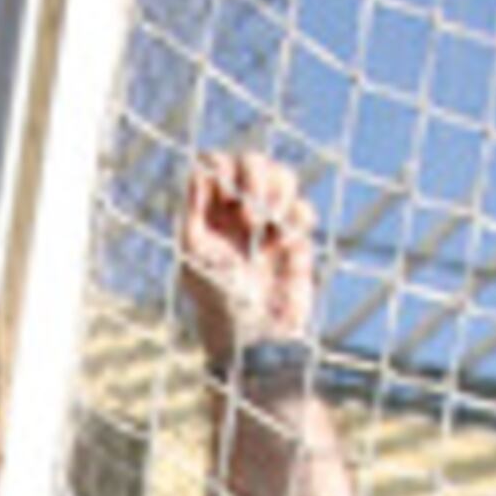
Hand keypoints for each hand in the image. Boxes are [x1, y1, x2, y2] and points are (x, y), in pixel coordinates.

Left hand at [179, 151, 319, 365]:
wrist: (256, 333)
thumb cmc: (216, 298)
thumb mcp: (194, 254)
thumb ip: (192, 210)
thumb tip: (199, 170)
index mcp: (208, 210)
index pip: (216, 164)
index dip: (224, 169)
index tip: (226, 196)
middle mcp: (237, 210)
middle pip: (252, 162)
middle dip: (256, 177)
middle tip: (251, 215)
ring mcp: (269, 222)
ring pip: (282, 177)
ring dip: (279, 192)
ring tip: (269, 226)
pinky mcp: (295, 238)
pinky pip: (303, 209)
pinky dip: (299, 217)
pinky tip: (286, 242)